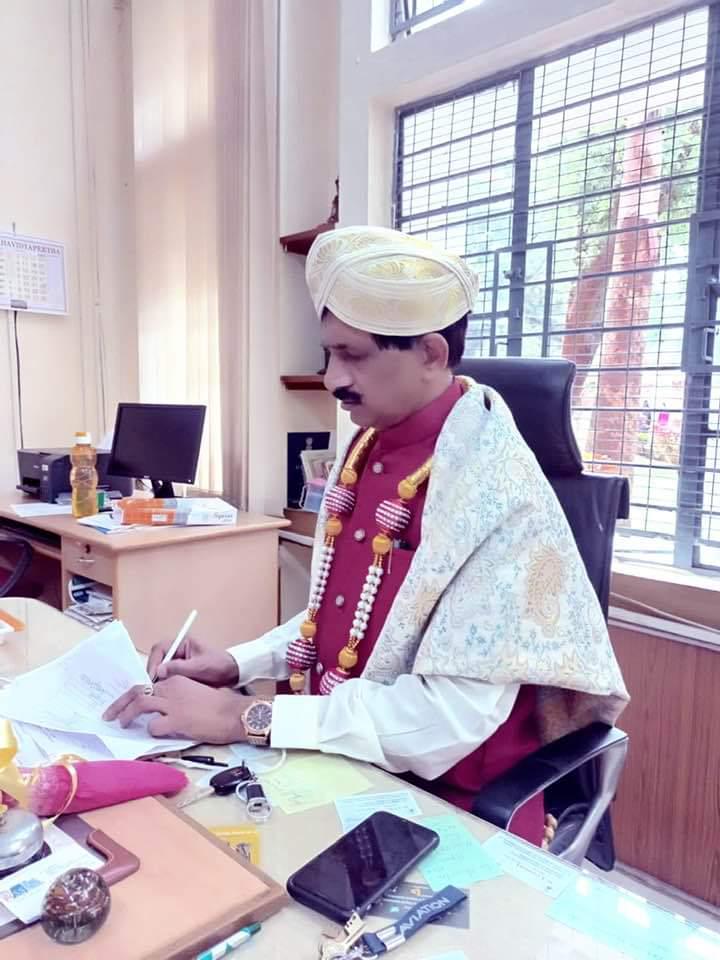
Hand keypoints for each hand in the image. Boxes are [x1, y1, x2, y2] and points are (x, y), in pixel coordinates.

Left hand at [102, 675, 255, 742]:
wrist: (235, 713)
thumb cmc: (220, 704)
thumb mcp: (195, 692)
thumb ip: (177, 696)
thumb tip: (161, 708)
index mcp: (176, 680)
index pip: (147, 684)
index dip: (133, 695)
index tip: (126, 703)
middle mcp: (171, 688)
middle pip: (138, 692)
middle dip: (120, 703)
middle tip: (110, 714)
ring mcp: (173, 704)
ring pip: (140, 705)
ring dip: (127, 715)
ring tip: (121, 724)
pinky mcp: (177, 720)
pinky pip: (154, 726)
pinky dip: (151, 731)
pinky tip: (156, 734)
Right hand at [147, 635, 238, 685]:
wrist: (234, 675)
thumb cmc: (220, 666)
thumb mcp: (200, 667)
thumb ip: (179, 668)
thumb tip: (159, 671)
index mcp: (183, 642)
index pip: (160, 649)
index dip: (154, 662)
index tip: (153, 676)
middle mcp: (178, 650)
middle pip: (158, 659)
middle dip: (154, 672)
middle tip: (153, 687)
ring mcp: (179, 662)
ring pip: (161, 670)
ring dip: (159, 679)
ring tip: (160, 691)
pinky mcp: (180, 673)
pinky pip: (168, 677)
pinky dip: (165, 684)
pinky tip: (166, 693)